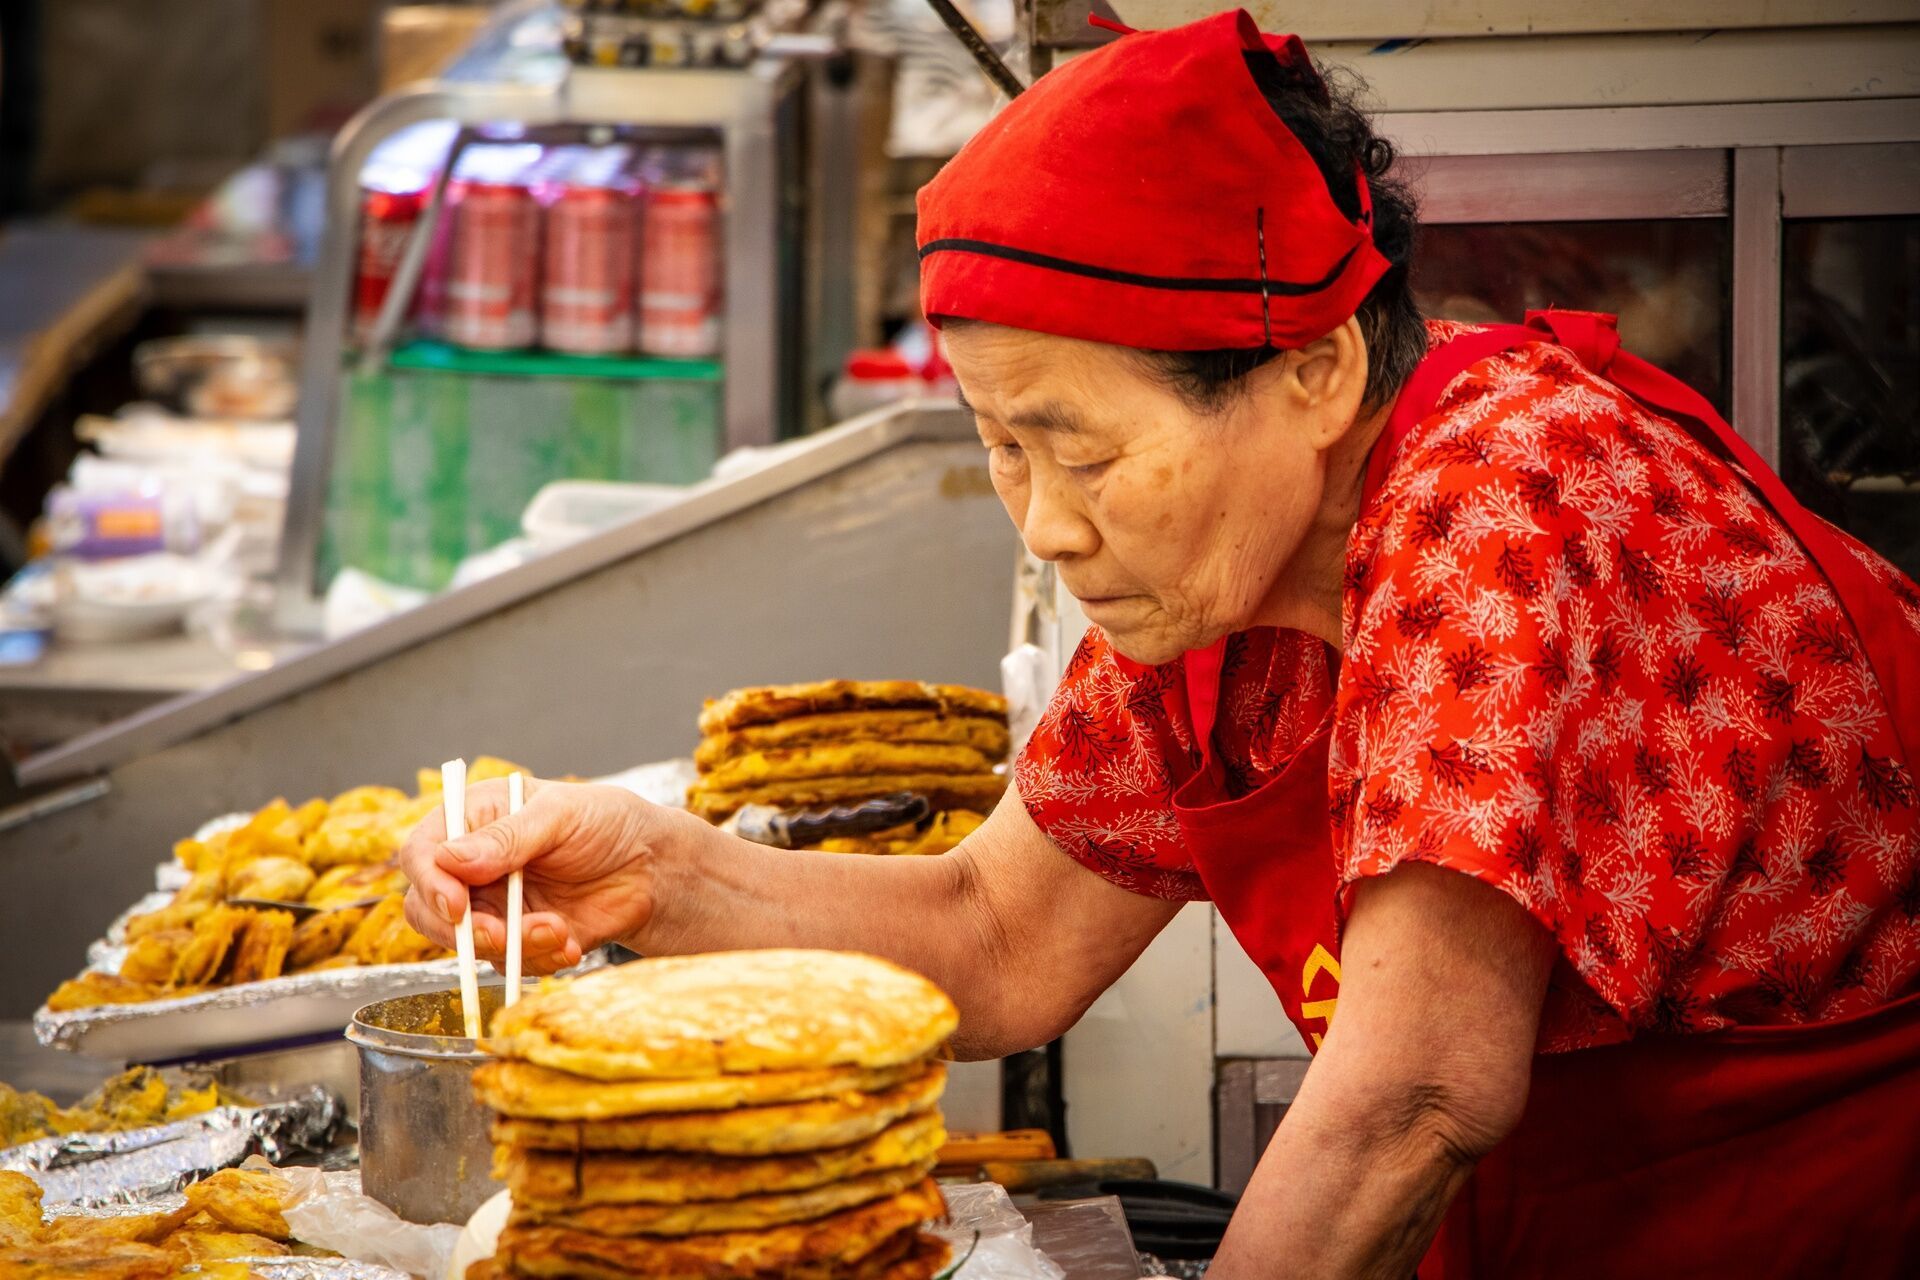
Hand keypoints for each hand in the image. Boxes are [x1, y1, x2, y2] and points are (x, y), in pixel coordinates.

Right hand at [399, 778, 679, 972]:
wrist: (653, 869)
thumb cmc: (608, 824)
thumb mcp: (561, 814)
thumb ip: (507, 837)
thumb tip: (450, 859)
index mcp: (475, 820)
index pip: (423, 852)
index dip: (431, 881)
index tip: (457, 904)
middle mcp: (474, 866)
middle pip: (429, 908)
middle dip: (464, 930)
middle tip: (501, 935)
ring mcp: (494, 906)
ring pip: (470, 944)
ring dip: (513, 945)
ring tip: (560, 929)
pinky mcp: (518, 940)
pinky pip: (506, 965)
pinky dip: (536, 960)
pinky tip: (571, 943)